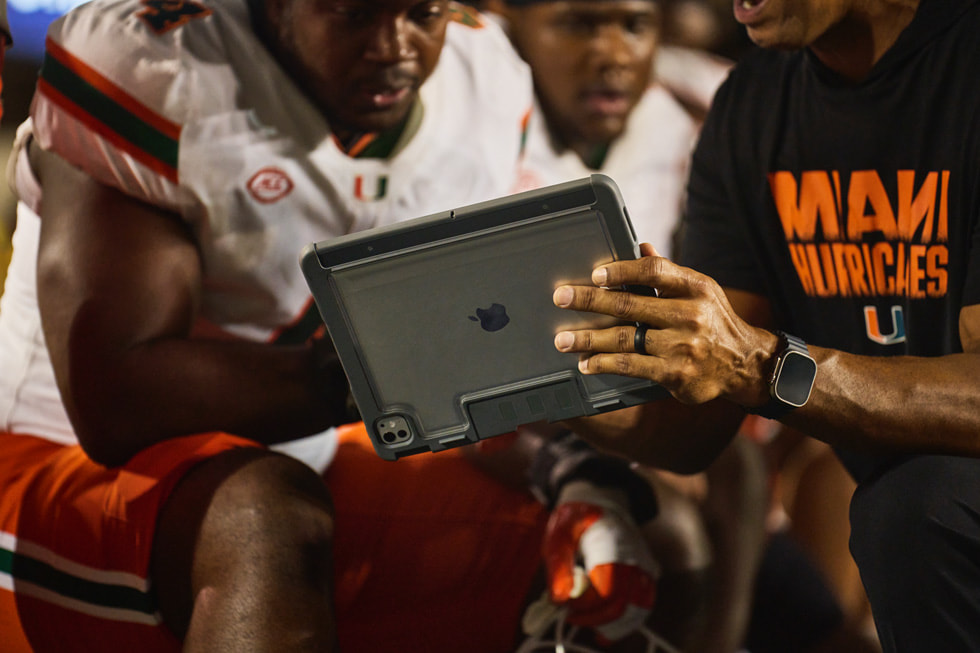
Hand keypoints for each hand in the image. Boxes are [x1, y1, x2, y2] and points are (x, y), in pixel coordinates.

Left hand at [543, 481, 658, 642]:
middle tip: (570, 613)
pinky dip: (622, 621)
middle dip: (594, 618)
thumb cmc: (576, 519)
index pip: (607, 591)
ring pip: (636, 612)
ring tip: (584, 617)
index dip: (583, 605)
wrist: (601, 504)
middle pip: (624, 606)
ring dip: (610, 624)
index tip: (561, 601)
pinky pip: (640, 608)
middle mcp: (637, 557)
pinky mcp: (647, 578)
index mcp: (614, 543)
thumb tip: (558, 600)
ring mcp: (646, 569)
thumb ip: (557, 565)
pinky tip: (601, 623)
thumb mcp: (558, 534)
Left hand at [552, 246, 776, 407]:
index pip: (654, 271)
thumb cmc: (713, 320)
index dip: (622, 270)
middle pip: (629, 304)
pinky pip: (631, 366)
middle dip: (590, 301)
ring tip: (563, 339)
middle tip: (561, 298)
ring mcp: (682, 346)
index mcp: (694, 287)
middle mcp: (689, 315)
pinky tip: (587, 363)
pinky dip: (604, 364)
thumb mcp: (699, 290)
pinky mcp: (675, 374)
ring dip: (588, 338)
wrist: (744, 363)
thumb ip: (667, 273)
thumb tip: (640, 248)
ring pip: (625, 338)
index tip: (595, 274)